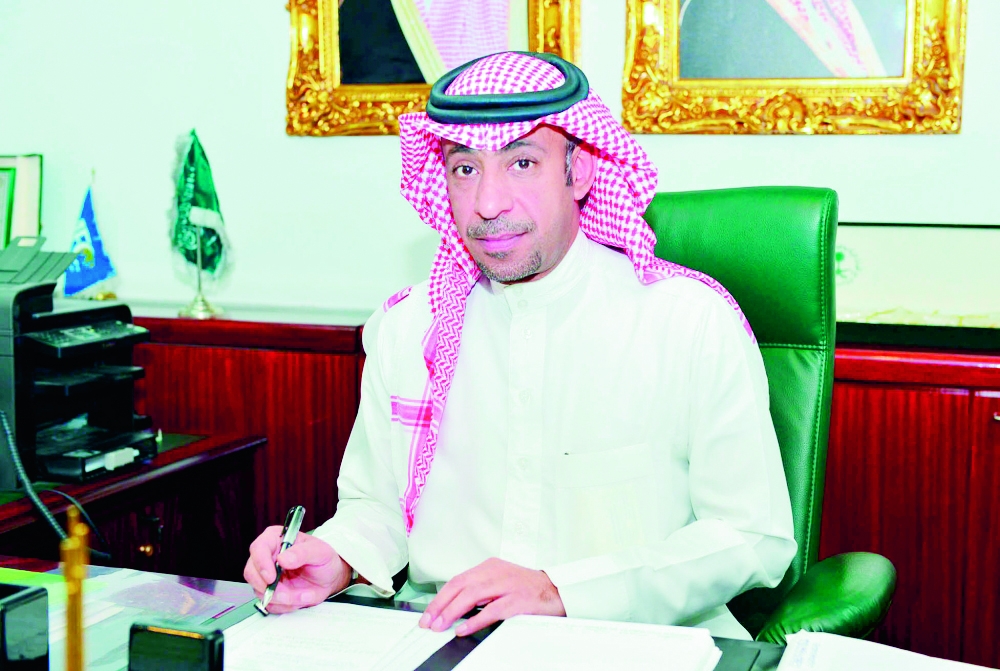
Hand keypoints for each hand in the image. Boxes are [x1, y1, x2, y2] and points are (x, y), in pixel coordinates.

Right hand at [243, 526, 350, 613]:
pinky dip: (285, 605)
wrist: (330, 577)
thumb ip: (302, 553)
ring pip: (260, 591)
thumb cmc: (323, 559)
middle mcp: (267, 557)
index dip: (261, 564)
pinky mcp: (271, 593)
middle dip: (268, 587)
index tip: (271, 577)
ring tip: (303, 594)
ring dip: (282, 598)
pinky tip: (299, 598)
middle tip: (286, 593)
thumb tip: (283, 558)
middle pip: (251, 572)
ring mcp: (267, 577)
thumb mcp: (319, 552)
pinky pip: (270, 604)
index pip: (258, 548)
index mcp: (276, 539)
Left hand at [418, 557, 565, 636]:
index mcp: (489, 567)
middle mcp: (496, 572)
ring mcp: (507, 585)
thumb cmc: (527, 589)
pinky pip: (491, 611)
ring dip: (451, 612)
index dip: (440, 598)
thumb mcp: (500, 582)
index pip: (457, 581)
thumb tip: (453, 608)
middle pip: (459, 586)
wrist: (557, 590)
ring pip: (471, 596)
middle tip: (427, 621)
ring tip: (439, 626)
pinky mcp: (517, 600)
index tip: (428, 613)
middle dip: (440, 605)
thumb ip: (479, 591)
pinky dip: (474, 621)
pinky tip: (463, 629)